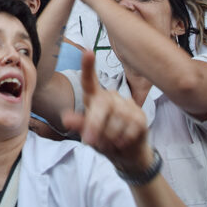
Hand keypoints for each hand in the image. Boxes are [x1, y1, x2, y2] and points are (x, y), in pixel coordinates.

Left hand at [61, 51, 153, 175]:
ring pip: (116, 119)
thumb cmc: (103, 140)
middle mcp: (111, 97)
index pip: (90, 81)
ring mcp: (127, 105)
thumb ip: (79, 125)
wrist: (127, 155)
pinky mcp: (140, 116)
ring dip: (109, 137)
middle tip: (89, 141)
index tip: (87, 52)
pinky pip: (129, 128)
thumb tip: (66, 118)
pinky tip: (122, 142)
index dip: (88, 66)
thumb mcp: (87, 135)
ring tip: (109, 142)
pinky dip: (122, 140)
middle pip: (102, 104)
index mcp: (94, 98)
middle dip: (95, 124)